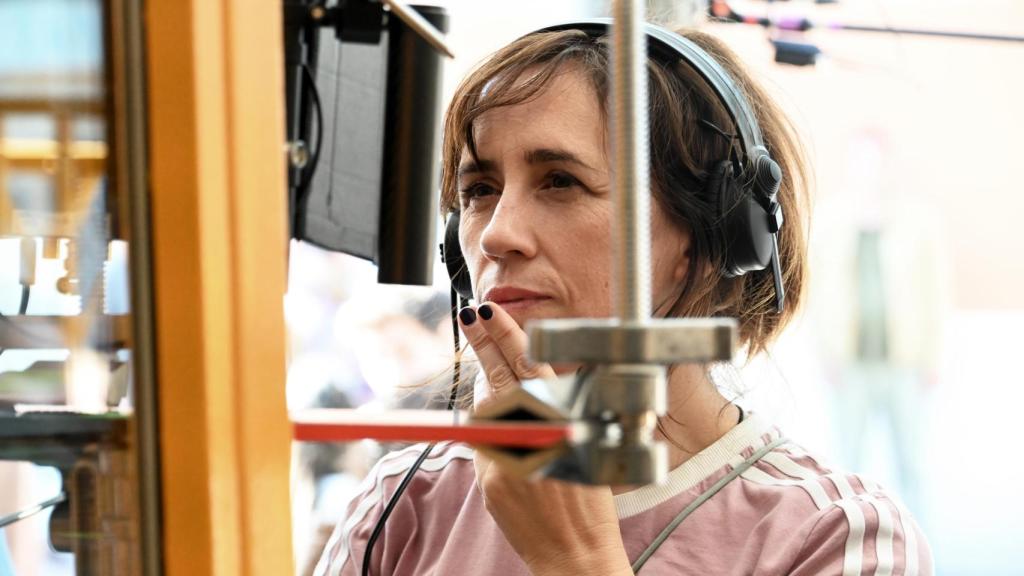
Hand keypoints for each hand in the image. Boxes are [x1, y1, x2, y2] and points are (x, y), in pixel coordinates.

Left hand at [459, 302, 633, 575]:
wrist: (575, 552)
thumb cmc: (588, 499)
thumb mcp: (585, 440)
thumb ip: (550, 408)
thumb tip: (512, 382)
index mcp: (558, 416)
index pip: (525, 363)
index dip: (504, 333)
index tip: (488, 311)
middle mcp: (529, 432)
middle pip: (497, 375)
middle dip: (482, 341)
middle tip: (470, 314)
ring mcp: (504, 454)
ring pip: (486, 408)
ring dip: (491, 391)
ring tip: (495, 376)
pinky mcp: (489, 477)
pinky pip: (484, 441)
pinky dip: (492, 431)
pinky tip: (504, 429)